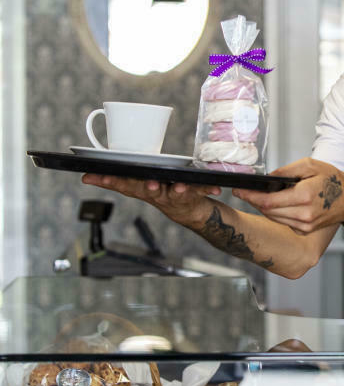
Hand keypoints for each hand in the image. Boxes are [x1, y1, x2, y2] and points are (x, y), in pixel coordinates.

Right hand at [81, 173, 221, 229]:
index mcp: (141, 188)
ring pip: (174, 195)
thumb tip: (86, 173)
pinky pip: (200, 191)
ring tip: (179, 188)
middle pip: (147, 191)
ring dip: (176, 192)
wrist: (190, 212)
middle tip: (150, 185)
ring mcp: (174, 197)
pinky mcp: (192, 197)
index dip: (107, 181)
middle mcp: (156, 195)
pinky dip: (207, 189)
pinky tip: (215, 187)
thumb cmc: (161, 192)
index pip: (121, 184)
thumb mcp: (138, 183)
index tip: (91, 177)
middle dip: (147, 187)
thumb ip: (116, 178)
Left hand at [232, 157, 343, 233]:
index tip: (239, 191)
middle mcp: (304, 215)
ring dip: (264, 208)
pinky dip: (276, 214)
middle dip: (254, 201)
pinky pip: (283, 222)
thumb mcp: (310, 165)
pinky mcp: (305, 231)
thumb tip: (268, 178)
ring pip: (274, 218)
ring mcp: (305, 225)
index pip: (269, 200)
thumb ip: (286, 171)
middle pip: (268, 211)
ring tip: (258, 197)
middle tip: (243, 192)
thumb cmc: (333, 180)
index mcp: (305, 196)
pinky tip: (276, 205)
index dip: (250, 196)